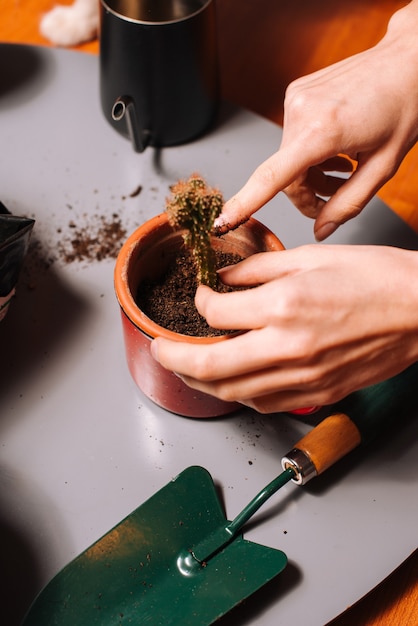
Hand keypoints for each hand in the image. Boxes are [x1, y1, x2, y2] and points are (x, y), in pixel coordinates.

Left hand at [151, 245, 417, 412]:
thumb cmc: (374, 277)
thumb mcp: (310, 257)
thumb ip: (257, 270)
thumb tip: (224, 280)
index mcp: (283, 304)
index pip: (215, 313)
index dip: (199, 304)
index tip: (202, 297)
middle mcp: (287, 346)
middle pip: (209, 365)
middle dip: (172, 358)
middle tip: (159, 350)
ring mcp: (303, 376)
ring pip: (232, 392)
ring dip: (200, 383)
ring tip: (187, 369)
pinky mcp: (318, 392)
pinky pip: (265, 404)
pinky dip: (239, 394)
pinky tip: (233, 382)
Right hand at [215, 2, 417, 240]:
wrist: (408, 60)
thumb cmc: (405, 106)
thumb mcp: (384, 166)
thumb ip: (349, 204)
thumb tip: (321, 230)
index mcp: (324, 130)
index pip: (273, 177)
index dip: (245, 203)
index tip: (222, 220)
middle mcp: (301, 111)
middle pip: (285, 175)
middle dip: (305, 194)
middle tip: (332, 199)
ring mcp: (295, 100)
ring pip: (288, 158)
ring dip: (309, 174)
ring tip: (341, 172)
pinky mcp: (296, 94)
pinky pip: (293, 138)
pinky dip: (309, 153)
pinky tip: (335, 152)